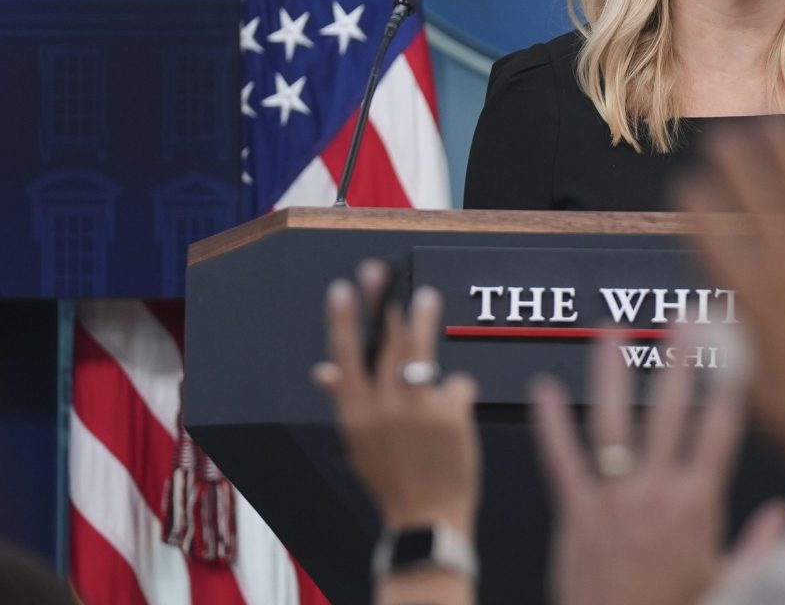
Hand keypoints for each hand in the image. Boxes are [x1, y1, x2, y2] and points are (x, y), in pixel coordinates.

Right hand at [312, 259, 480, 535]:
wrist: (427, 518)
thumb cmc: (393, 477)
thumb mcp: (359, 443)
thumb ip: (345, 402)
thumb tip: (322, 370)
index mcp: (355, 415)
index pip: (345, 356)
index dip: (343, 319)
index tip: (343, 288)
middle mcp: (383, 409)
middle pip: (385, 344)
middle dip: (385, 304)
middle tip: (385, 272)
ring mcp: (417, 411)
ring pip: (420, 353)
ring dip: (424, 321)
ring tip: (427, 297)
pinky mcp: (450, 416)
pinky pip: (457, 385)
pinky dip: (457, 395)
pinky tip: (456, 413)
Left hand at [529, 333, 784, 604]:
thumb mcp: (729, 584)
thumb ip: (759, 544)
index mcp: (697, 505)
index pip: (719, 432)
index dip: (728, 388)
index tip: (735, 353)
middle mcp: (656, 493)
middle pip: (670, 414)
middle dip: (678, 363)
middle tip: (681, 323)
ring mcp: (615, 499)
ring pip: (614, 424)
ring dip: (612, 375)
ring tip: (610, 334)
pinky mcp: (577, 512)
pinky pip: (561, 460)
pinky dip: (551, 424)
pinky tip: (545, 390)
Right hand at [675, 120, 784, 475]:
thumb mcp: (748, 381)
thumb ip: (726, 336)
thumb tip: (700, 310)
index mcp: (752, 302)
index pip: (712, 239)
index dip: (696, 208)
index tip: (686, 185)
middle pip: (756, 205)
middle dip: (736, 166)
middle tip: (723, 137)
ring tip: (776, 122)